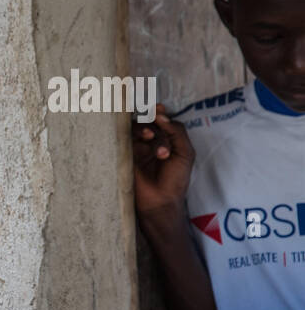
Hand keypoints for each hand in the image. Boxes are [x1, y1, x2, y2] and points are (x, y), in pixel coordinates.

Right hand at [132, 104, 194, 218]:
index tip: (157, 107)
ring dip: (144, 131)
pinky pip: (123, 141)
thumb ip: (177, 131)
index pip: (159, 119)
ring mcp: (136, 149)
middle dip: (151, 122)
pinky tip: (145, 146)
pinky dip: (134, 139)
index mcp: (165, 139)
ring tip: (156, 146)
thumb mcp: (185, 152)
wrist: (161, 201)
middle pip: (146, 122)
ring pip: (135, 130)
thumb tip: (160, 115)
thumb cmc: (176, 179)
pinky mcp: (124, 157)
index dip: (158, 111)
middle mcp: (149, 142)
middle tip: (156, 126)